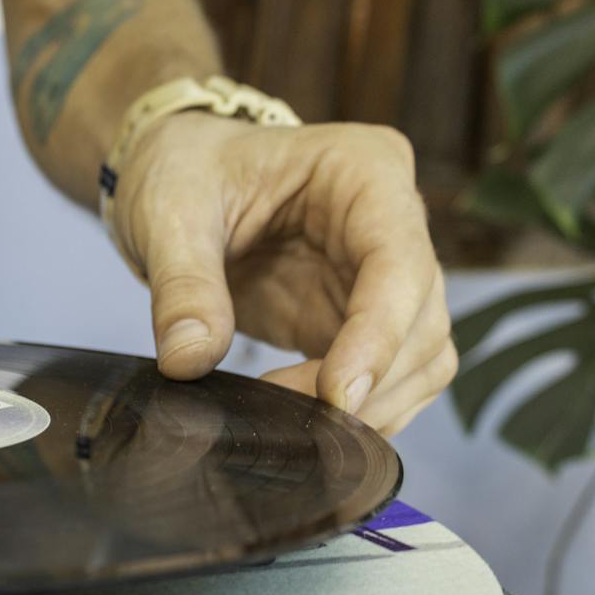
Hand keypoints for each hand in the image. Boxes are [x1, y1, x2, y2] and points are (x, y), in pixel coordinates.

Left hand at [108, 111, 453, 435]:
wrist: (178, 178)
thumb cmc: (188, 169)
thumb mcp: (170, 212)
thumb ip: (182, 284)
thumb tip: (189, 360)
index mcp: (366, 170)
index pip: (400, 263)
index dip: (378, 336)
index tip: (337, 394)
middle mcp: (393, 222)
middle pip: (424, 321)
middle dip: (370, 381)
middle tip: (292, 418)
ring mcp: (383, 277)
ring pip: (420, 359)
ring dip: (370, 407)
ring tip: (291, 424)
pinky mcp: (356, 321)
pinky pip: (387, 380)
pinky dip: (356, 412)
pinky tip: (301, 424)